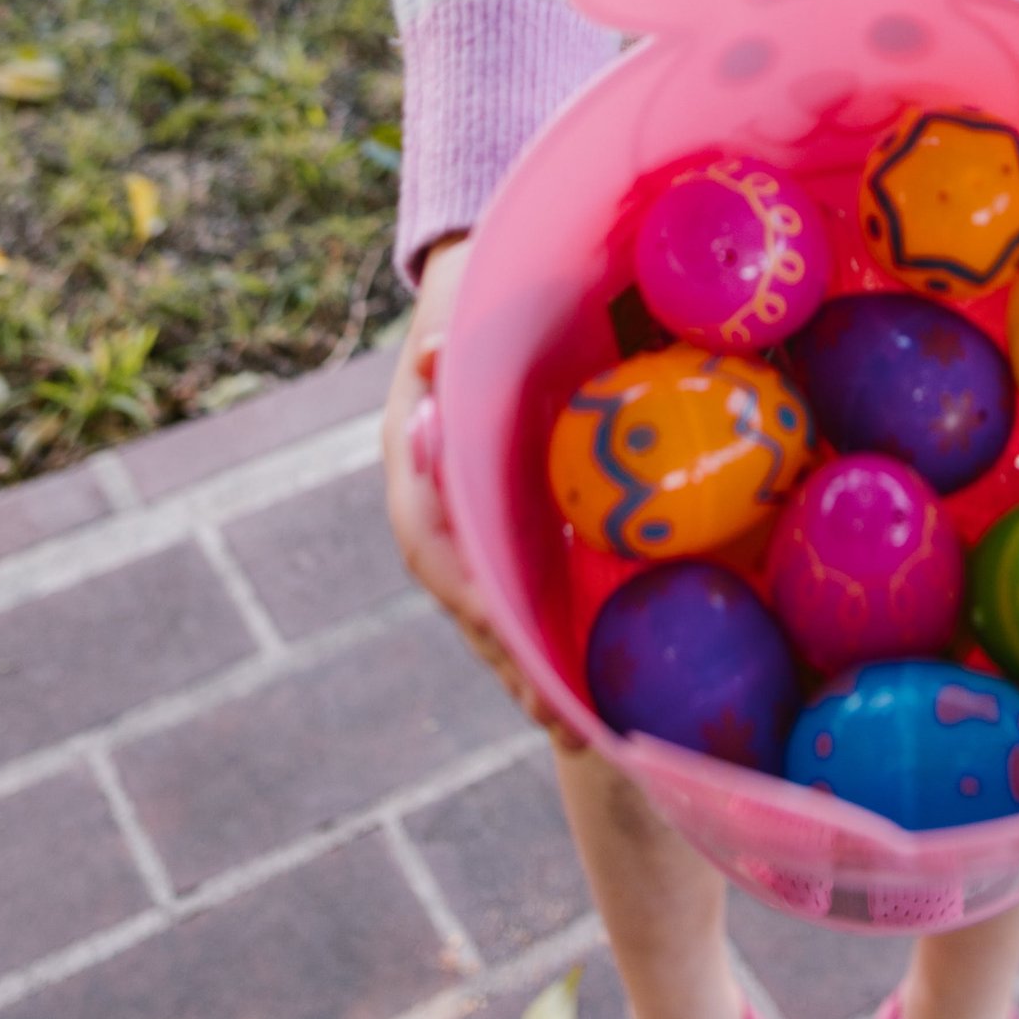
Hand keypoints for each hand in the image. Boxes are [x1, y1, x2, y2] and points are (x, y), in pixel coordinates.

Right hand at [381, 238, 579, 747]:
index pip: (440, 551)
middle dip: (515, 664)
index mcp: (417, 471)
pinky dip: (559, 632)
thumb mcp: (462, 308)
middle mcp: (442, 513)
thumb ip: (455, 337)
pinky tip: (600, 675)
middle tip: (565, 724)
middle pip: (476, 604)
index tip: (517, 651)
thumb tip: (441, 355)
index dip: (478, 602)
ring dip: (538, 666)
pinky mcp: (517, 526)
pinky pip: (533, 585)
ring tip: (587, 731)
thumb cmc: (476, 297)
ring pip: (503, 609)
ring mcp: (479, 526)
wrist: (482, 288)